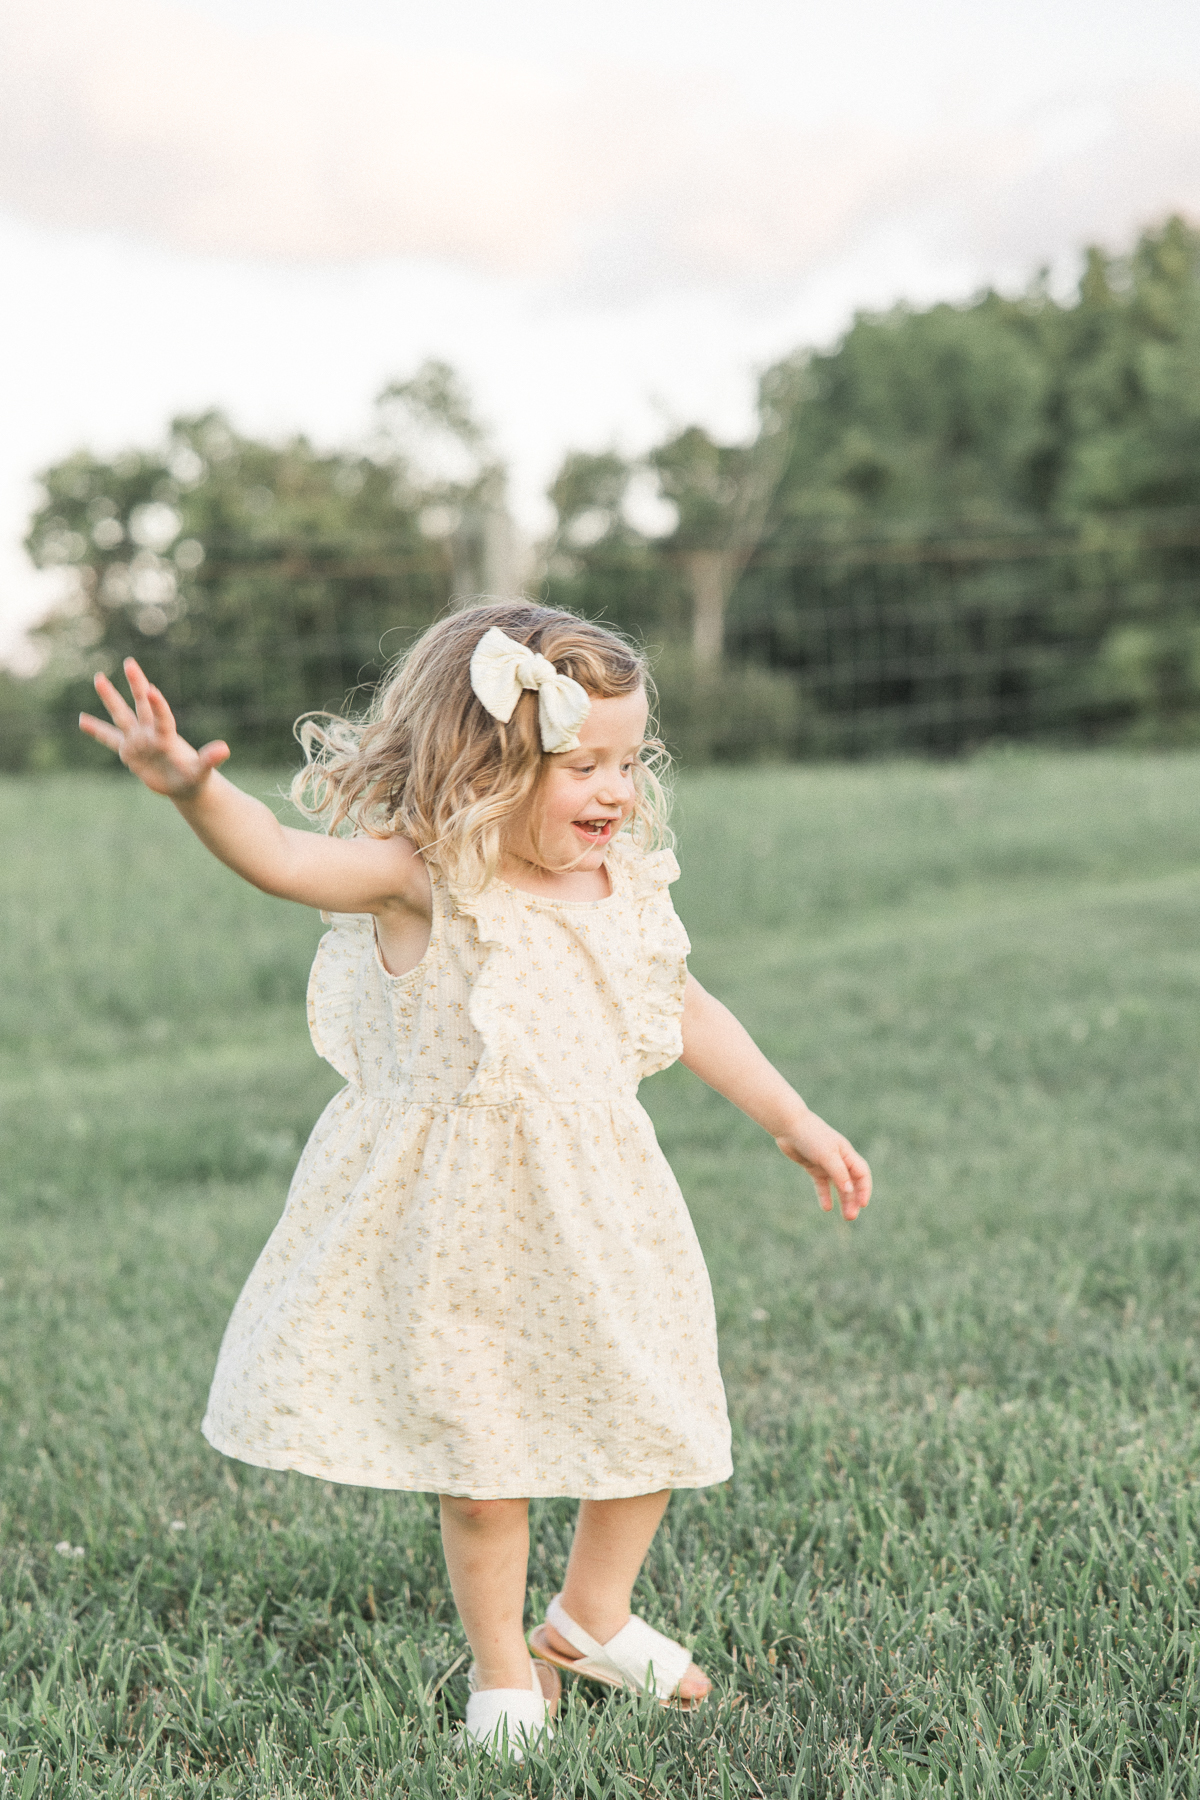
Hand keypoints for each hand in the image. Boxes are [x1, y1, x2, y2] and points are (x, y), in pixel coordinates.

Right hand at [79, 658, 229, 798]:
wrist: (184, 785)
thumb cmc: (194, 777)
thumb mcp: (201, 771)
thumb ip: (210, 759)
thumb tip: (225, 749)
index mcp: (167, 736)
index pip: (161, 717)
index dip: (157, 704)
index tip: (151, 689)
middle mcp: (150, 733)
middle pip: (141, 705)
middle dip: (136, 684)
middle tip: (130, 662)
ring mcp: (138, 740)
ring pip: (121, 715)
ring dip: (110, 698)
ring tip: (99, 678)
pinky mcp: (129, 751)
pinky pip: (109, 738)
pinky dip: (96, 730)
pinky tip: (82, 720)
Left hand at [774, 1110, 871, 1220]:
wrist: (789, 1126)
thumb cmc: (811, 1136)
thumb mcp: (827, 1155)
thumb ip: (839, 1173)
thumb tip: (849, 1190)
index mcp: (847, 1154)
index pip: (862, 1174)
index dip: (864, 1189)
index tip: (862, 1204)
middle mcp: (839, 1160)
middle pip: (852, 1183)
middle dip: (854, 1200)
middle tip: (851, 1217)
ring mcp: (826, 1164)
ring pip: (839, 1186)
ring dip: (843, 1200)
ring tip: (845, 1216)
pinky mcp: (813, 1167)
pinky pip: (822, 1184)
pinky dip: (825, 1195)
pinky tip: (827, 1208)